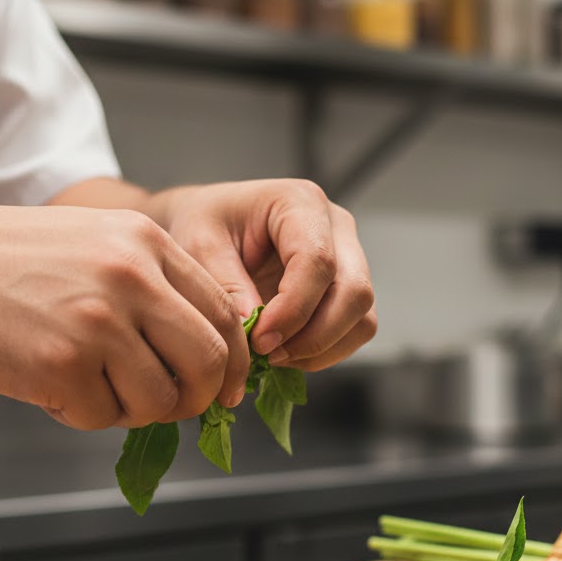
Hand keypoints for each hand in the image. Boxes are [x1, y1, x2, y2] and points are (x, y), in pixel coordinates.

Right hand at [0, 203, 249, 429]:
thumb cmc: (14, 262)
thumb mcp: (99, 246)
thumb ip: (157, 290)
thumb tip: (210, 359)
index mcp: (147, 242)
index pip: (223, 313)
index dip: (232, 362)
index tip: (224, 389)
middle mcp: (130, 277)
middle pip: (209, 361)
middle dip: (201, 398)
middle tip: (175, 407)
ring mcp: (96, 321)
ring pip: (161, 400)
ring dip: (136, 411)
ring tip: (97, 388)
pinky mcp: (61, 364)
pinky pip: (104, 418)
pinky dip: (84, 415)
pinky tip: (53, 386)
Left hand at [148, 179, 376, 369]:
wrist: (212, 228)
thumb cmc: (204, 226)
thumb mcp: (199, 247)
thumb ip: (225, 285)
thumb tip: (253, 329)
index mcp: (301, 203)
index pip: (317, 261)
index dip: (293, 309)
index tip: (259, 340)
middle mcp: (337, 228)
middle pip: (354, 292)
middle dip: (314, 336)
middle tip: (268, 355)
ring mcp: (349, 259)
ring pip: (362, 318)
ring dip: (323, 349)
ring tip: (275, 357)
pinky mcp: (346, 290)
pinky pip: (355, 330)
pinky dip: (325, 352)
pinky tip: (286, 352)